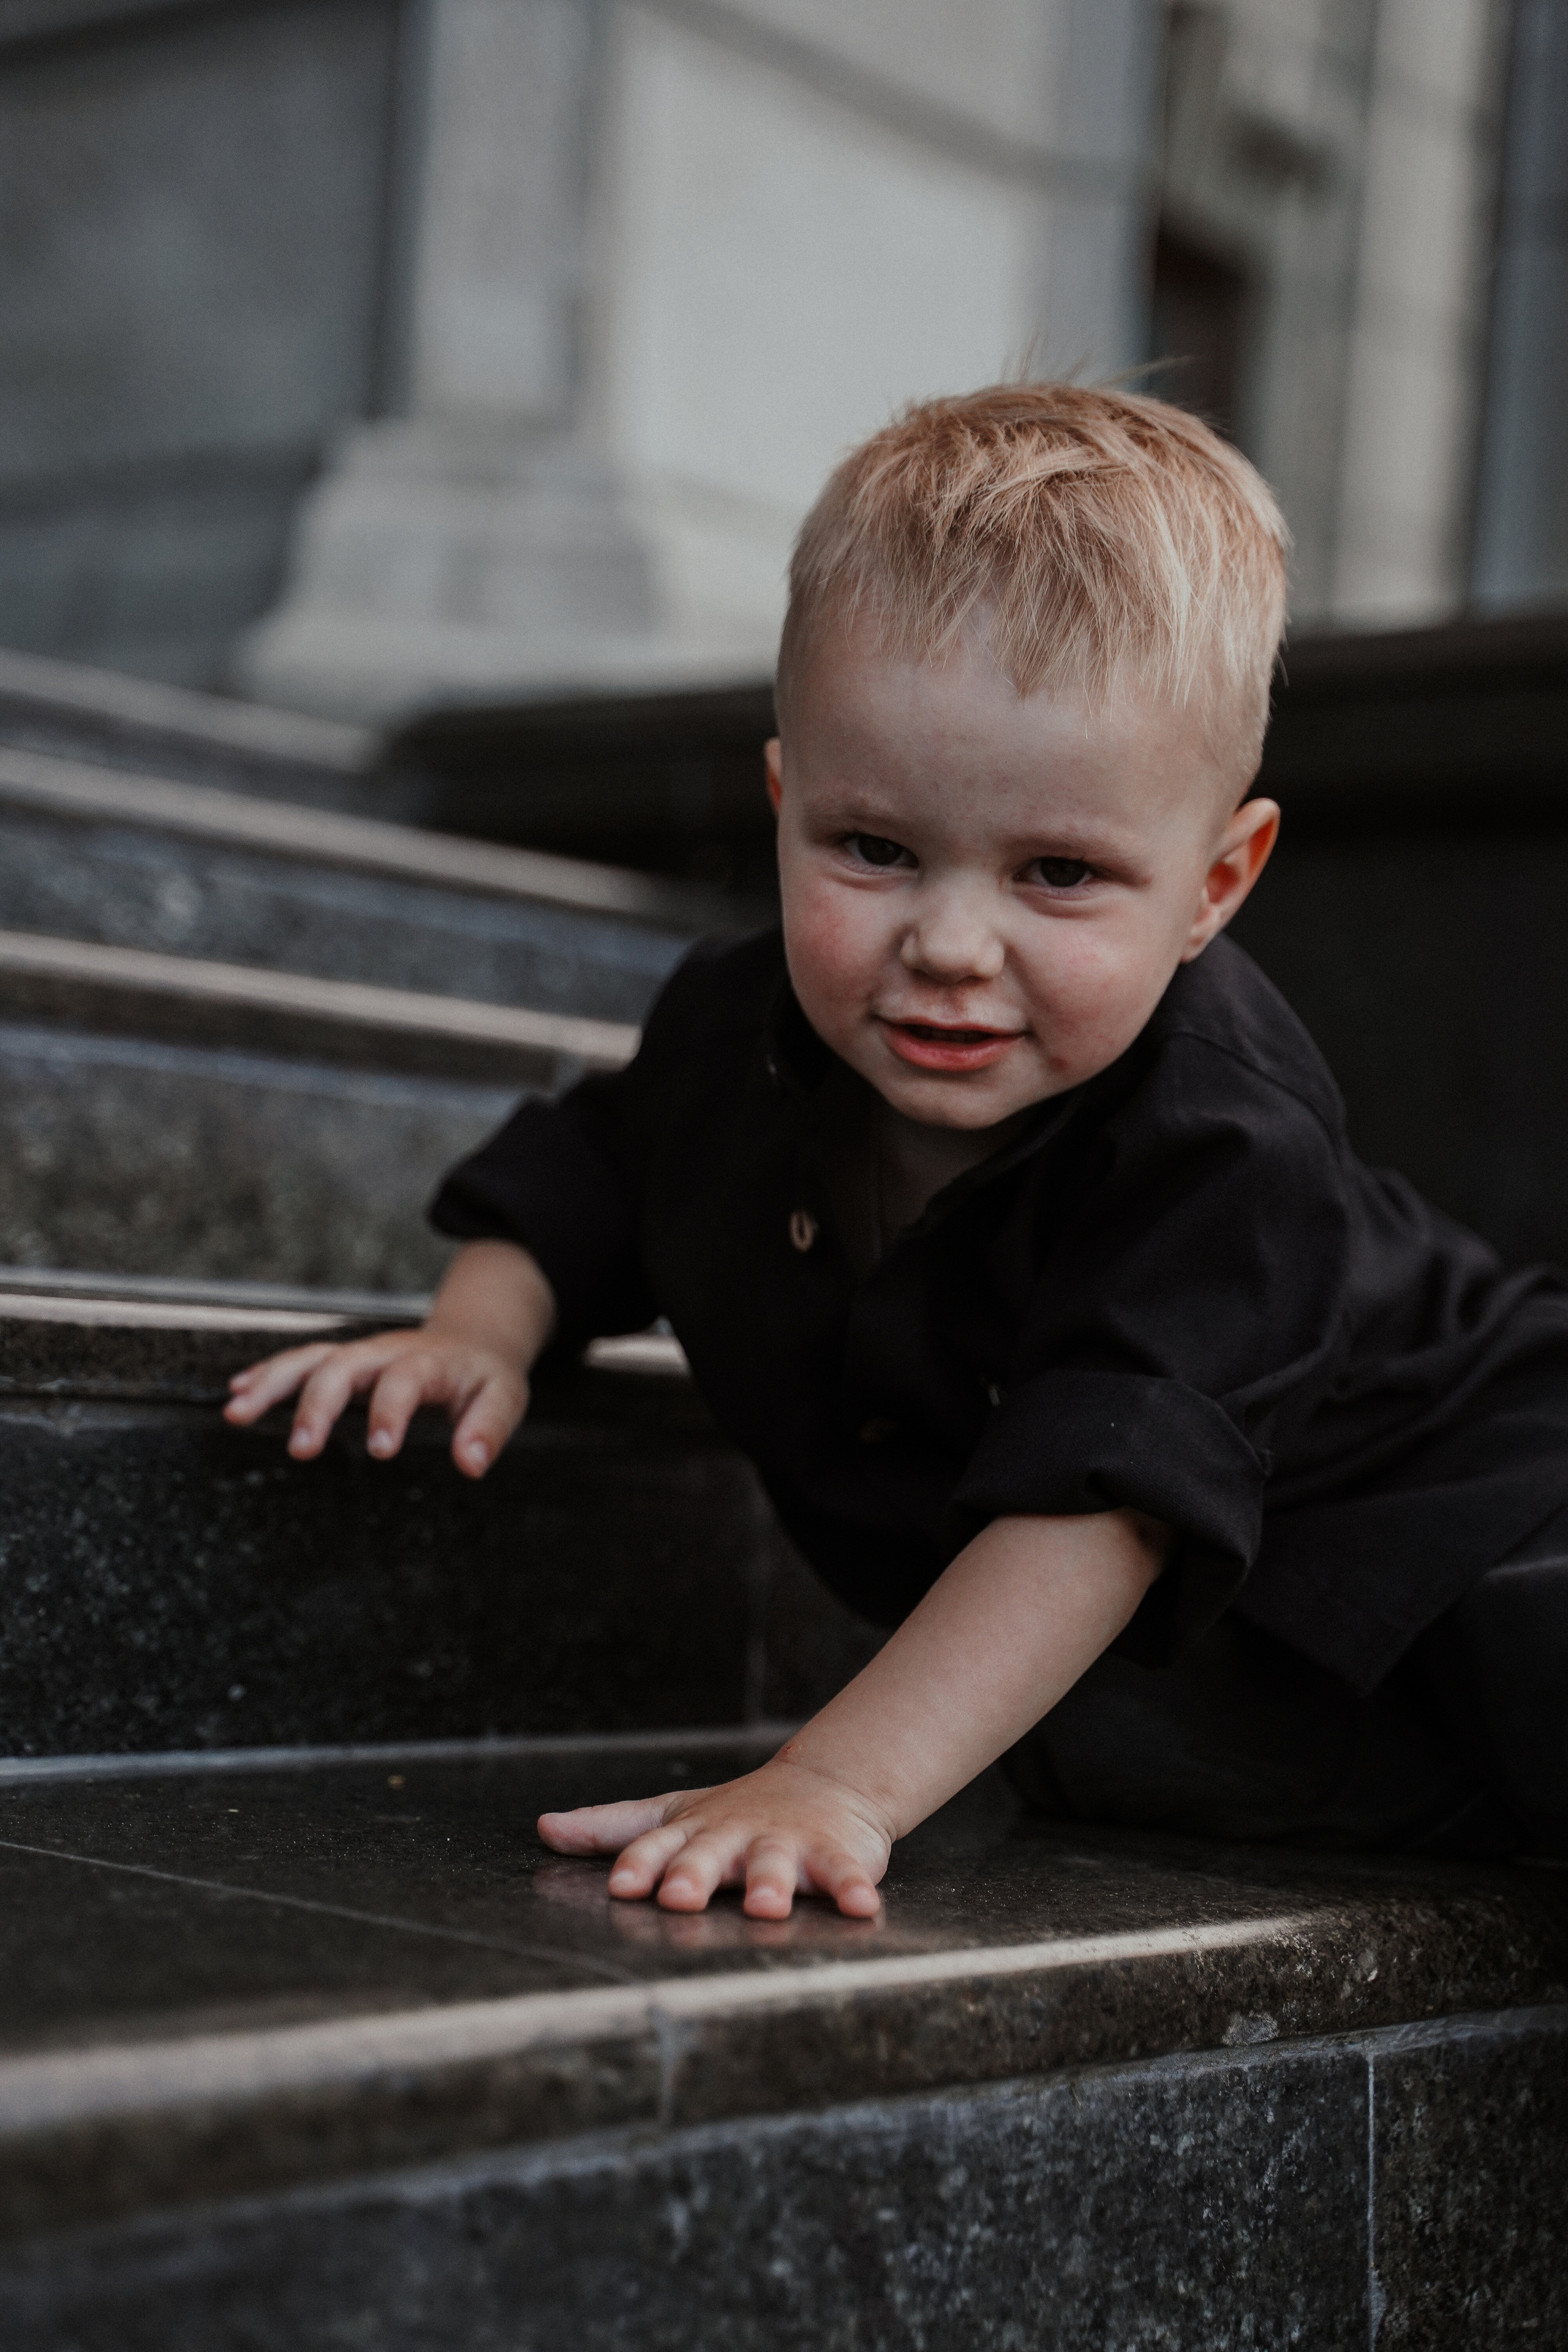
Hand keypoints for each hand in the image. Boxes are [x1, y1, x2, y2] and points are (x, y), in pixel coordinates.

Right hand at [223, 1325, 527, 1478]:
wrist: (475, 1338)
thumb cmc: (484, 1375)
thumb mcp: (504, 1398)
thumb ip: (488, 1428)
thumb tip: (470, 1463)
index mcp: (429, 1362)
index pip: (405, 1380)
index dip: (390, 1411)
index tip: (381, 1450)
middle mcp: (387, 1352)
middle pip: (344, 1365)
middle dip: (318, 1404)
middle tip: (300, 1447)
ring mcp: (361, 1353)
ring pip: (310, 1358)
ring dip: (272, 1382)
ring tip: (238, 1410)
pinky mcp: (344, 1359)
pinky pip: (300, 1360)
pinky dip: (267, 1374)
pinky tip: (237, 1394)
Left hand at [537, 1757, 892, 1919]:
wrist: (823, 1787)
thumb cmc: (734, 1815)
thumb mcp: (672, 1816)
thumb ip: (611, 1827)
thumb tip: (544, 1829)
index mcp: (693, 1832)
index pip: (657, 1845)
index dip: (640, 1864)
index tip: (622, 1886)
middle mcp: (735, 1836)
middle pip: (711, 1854)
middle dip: (695, 1875)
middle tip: (679, 1898)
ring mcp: (785, 1842)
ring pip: (776, 1864)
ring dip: (771, 1884)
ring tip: (765, 1908)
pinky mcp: (834, 1853)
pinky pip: (844, 1872)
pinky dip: (853, 1888)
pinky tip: (861, 1907)